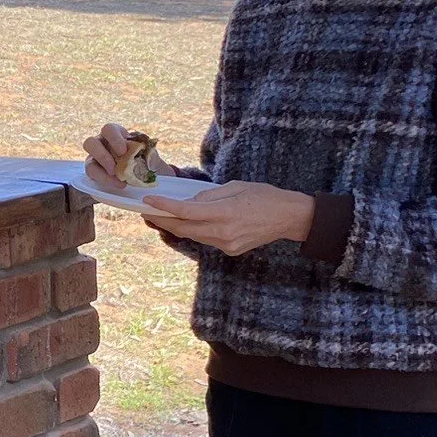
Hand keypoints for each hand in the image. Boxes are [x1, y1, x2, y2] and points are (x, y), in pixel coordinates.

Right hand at [82, 122, 172, 190]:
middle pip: (90, 143)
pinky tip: (118, 184)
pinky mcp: (95, 173)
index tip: (123, 151)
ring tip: (116, 177)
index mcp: (116, 135)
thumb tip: (150, 157)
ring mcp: (96, 160)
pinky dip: (104, 180)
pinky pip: (93, 176)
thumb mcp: (154, 158)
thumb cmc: (148, 164)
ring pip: (88, 161)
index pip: (109, 130)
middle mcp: (102, 145)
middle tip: (115, 167)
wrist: (148, 178)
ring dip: (101, 172)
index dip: (114, 139)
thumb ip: (153, 157)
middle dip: (102, 155)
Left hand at [140, 181, 315, 256]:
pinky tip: (188, 224)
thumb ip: (209, 196)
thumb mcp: (235, 187)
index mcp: (225, 212)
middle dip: (162, 221)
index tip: (148, 202)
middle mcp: (224, 231)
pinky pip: (206, 240)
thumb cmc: (264, 196)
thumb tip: (188, 203)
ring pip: (193, 236)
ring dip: (176, 227)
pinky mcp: (231, 250)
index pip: (186, 212)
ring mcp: (227, 244)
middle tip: (146, 212)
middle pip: (183, 229)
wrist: (289, 218)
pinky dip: (195, 231)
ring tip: (162, 217)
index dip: (164, 208)